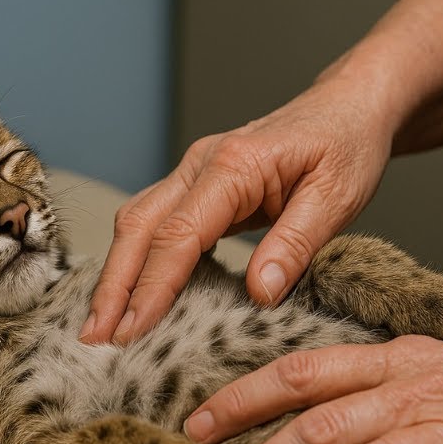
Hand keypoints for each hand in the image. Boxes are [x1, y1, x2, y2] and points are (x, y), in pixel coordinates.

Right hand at [78, 80, 392, 344]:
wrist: (348, 106)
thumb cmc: (347, 144)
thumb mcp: (338, 196)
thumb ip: (296, 243)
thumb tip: (259, 293)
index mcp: (233, 166)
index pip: (178, 235)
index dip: (152, 287)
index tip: (132, 331)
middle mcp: (201, 164)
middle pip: (138, 227)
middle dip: (113, 286)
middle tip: (94, 338)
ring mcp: (193, 172)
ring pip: (137, 222)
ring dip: (116, 275)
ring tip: (102, 326)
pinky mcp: (198, 186)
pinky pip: (155, 223)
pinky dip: (137, 260)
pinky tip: (132, 295)